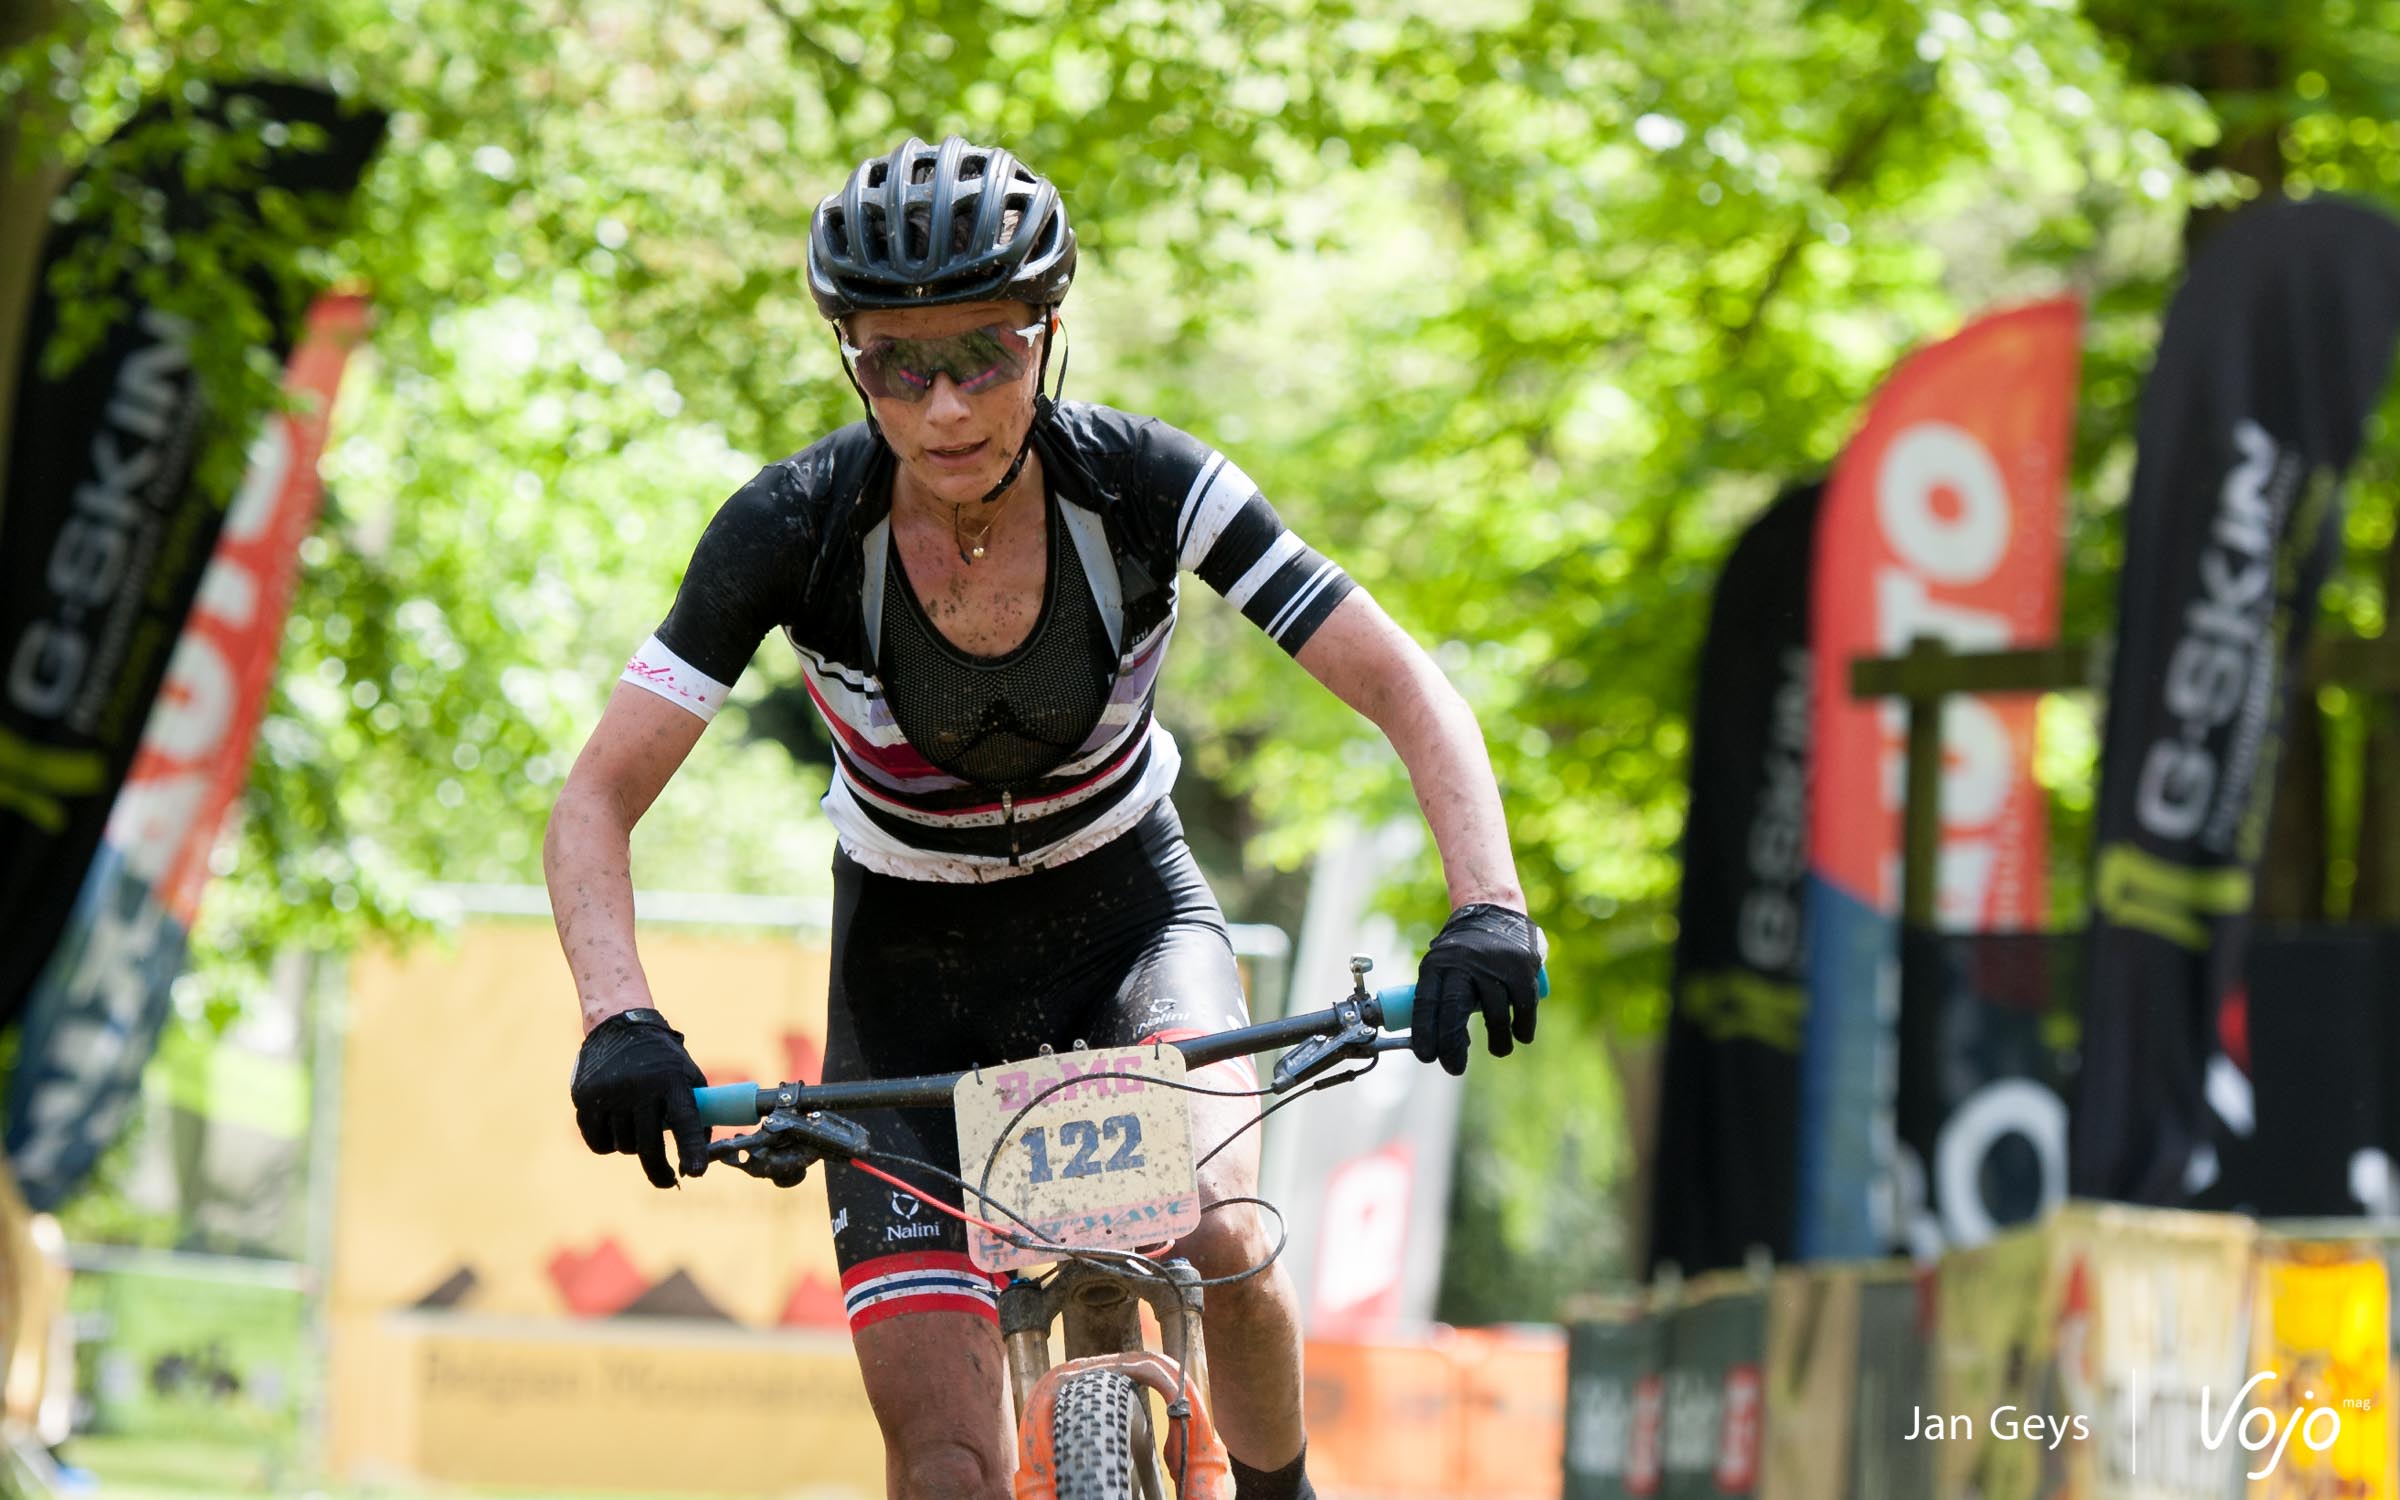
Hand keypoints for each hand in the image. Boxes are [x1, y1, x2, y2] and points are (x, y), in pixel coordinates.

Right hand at [571, 1008, 709, 1186]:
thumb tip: (702, 1157)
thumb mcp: (687, 1075)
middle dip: (660, 1170)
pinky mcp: (586, 1099)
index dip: (691, 1149)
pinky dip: (607, 1144)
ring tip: (637, 1127)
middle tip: (669, 1182)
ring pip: (623, 1146)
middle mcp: (640, 1087)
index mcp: (671, 1081)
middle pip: (650, 1144)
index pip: (685, 1121)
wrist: (620, 1027)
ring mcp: (610, 1093)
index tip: (696, 1172)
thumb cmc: (663, 1060)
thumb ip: (697, 1112)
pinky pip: (598, 1142)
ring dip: (632, 1147)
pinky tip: (615, 1129)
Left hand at [1411, 904, 1542, 1076]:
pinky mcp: (1521, 966)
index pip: (1426, 1002)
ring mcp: (1494, 964)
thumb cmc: (1462, 953)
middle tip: (1454, 1068)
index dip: (1424, 1032)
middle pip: (1455, 1010)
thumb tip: (1440, 1045)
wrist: (1493, 911)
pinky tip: (1520, 1036)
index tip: (1426, 1057)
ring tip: (1499, 1049)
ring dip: (1497, 1040)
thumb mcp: (1442, 967)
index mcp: (1437, 964)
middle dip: (1453, 1044)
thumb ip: (1441, 1001)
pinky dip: (1522, 1026)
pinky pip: (1523, 1006)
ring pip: (1494, 1014)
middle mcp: (1463, 963)